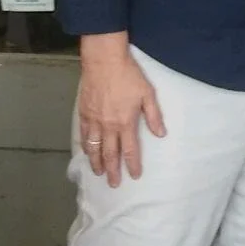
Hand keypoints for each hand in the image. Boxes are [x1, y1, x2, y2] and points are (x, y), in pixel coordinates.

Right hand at [78, 34, 165, 188]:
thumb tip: (161, 134)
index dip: (133, 164)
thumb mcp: (148, 94)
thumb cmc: (129, 75)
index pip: (130, 150)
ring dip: (96, 162)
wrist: (104, 61)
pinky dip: (85, 146)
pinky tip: (86, 152)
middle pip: (110, 154)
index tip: (135, 175)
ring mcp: (94, 120)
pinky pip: (83, 135)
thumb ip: (154, 116)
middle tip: (114, 184)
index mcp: (126, 122)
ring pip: (94, 148)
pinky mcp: (84, 113)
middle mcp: (108, 126)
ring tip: (98, 173)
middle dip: (113, 170)